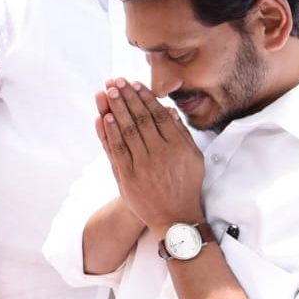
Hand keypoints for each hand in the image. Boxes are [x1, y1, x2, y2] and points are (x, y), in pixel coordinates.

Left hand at [95, 79, 204, 236]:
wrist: (175, 217)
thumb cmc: (185, 185)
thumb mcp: (193, 158)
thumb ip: (182, 134)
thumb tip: (169, 110)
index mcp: (177, 146)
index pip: (158, 115)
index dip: (145, 98)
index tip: (135, 84)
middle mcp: (160, 154)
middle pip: (140, 119)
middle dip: (127, 98)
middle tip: (117, 81)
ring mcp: (142, 166)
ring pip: (127, 131)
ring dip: (117, 109)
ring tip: (108, 92)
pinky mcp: (128, 177)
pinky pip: (117, 150)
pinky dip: (110, 133)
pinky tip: (105, 118)